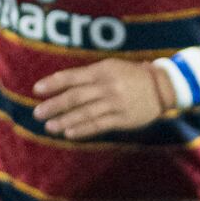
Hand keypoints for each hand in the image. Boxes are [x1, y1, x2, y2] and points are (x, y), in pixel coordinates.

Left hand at [31, 60, 167, 140]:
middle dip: (54, 105)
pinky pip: (99, 125)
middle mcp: (107, 86)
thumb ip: (91, 75)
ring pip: (85, 113)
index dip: (53, 83)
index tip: (36, 89)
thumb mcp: (112, 67)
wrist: (163, 86)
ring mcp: (115, 103)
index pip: (73, 77)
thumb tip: (64, 85)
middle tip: (37, 113)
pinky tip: (69, 133)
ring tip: (49, 126)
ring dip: (64, 120)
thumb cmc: (132, 75)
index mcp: (103, 70)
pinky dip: (83, 129)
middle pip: (75, 97)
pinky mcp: (122, 119)